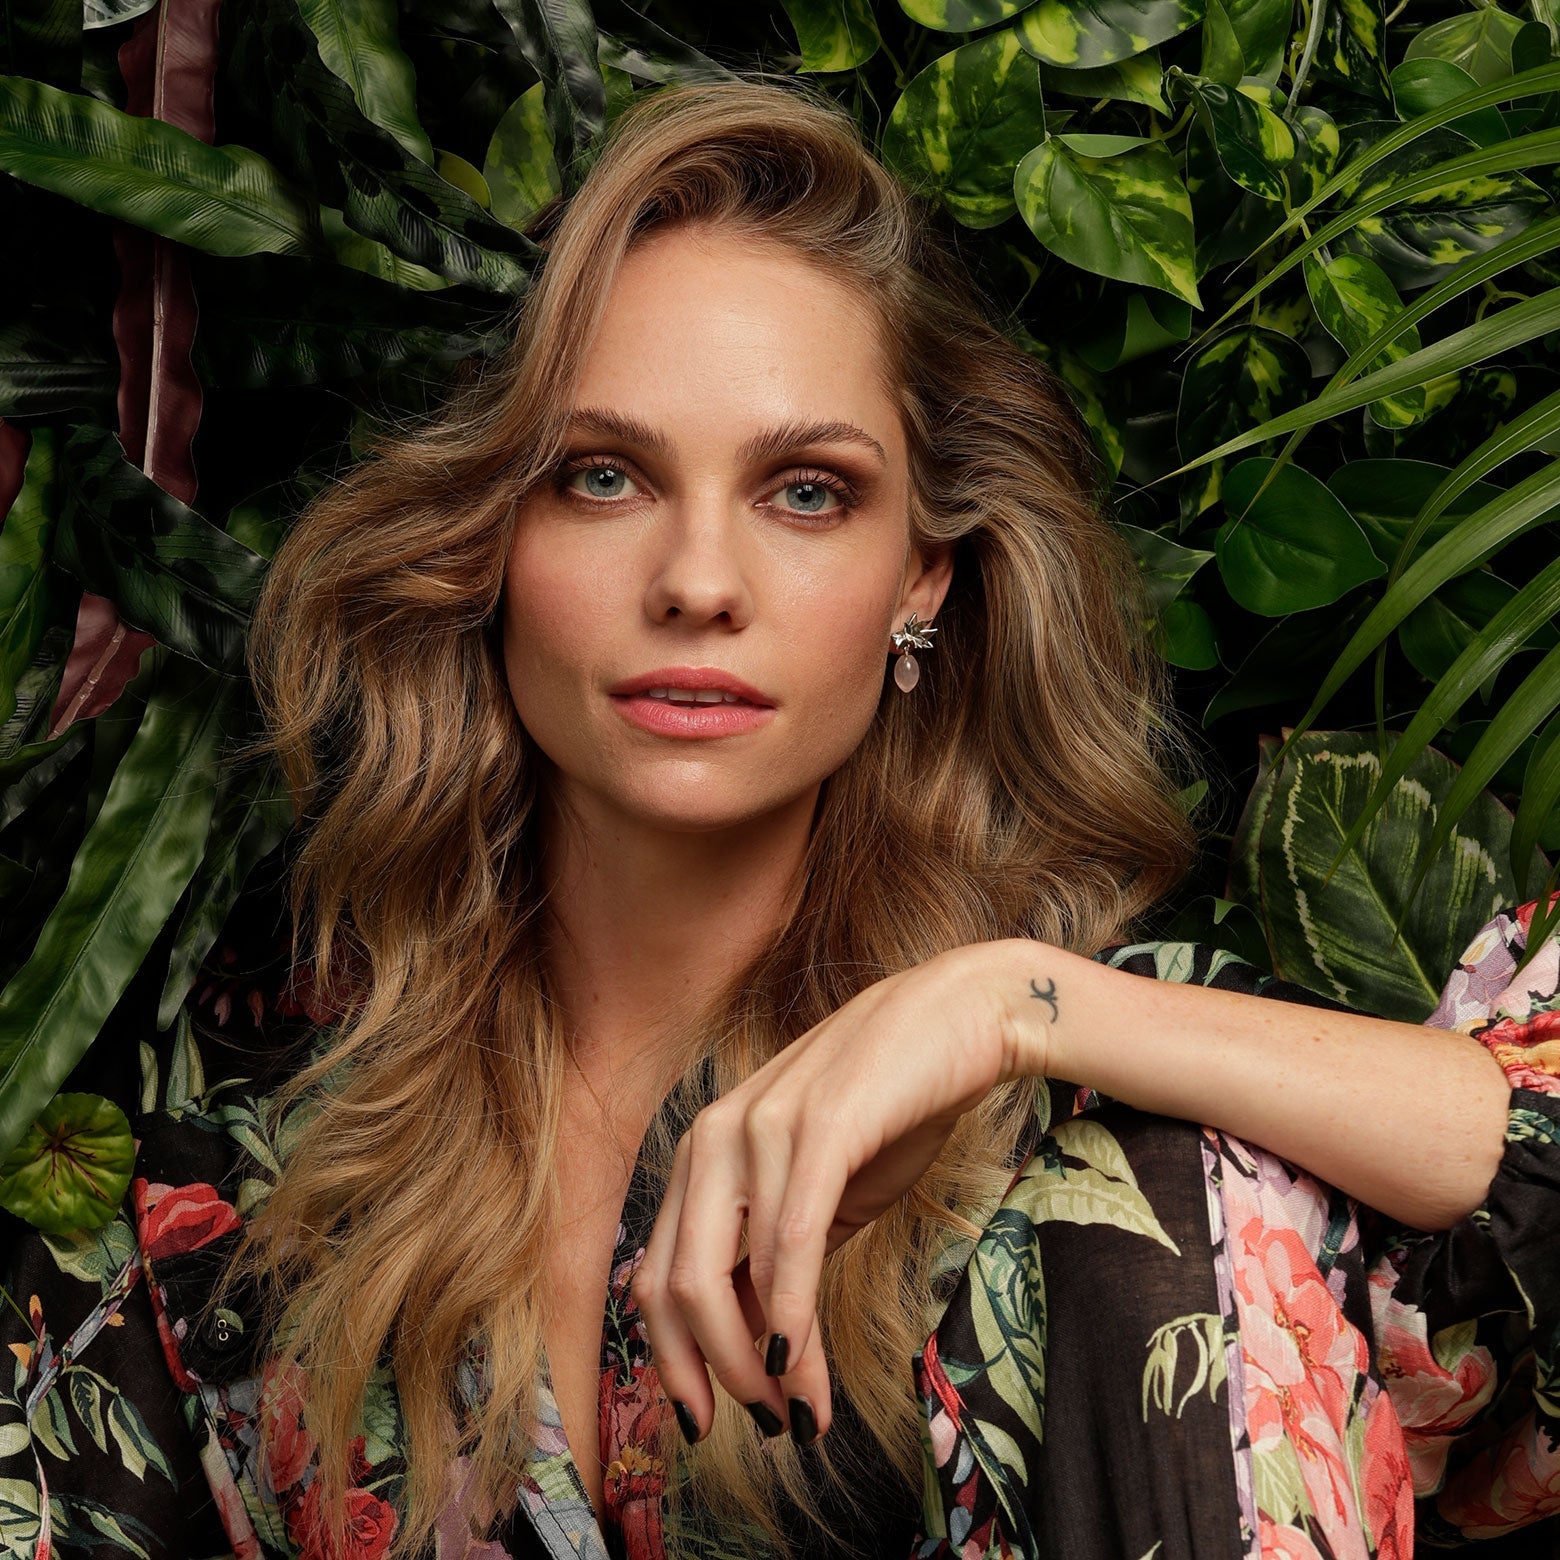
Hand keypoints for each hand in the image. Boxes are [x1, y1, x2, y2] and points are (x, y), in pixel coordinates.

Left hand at [631, 939, 1053, 1447]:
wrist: (963, 1018)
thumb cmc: (894, 1107)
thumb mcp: (823, 1195)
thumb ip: (778, 1255)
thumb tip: (755, 1349)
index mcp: (705, 1150)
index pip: (656, 1272)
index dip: (674, 1358)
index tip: (712, 1418)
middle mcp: (712, 1135)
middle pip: (672, 1285)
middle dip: (710, 1374)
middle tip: (764, 1426)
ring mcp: (759, 1126)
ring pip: (719, 1275)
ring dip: (757, 1364)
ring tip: (798, 1413)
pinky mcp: (818, 1125)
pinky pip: (787, 1240)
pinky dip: (789, 1315)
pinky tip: (802, 1363)